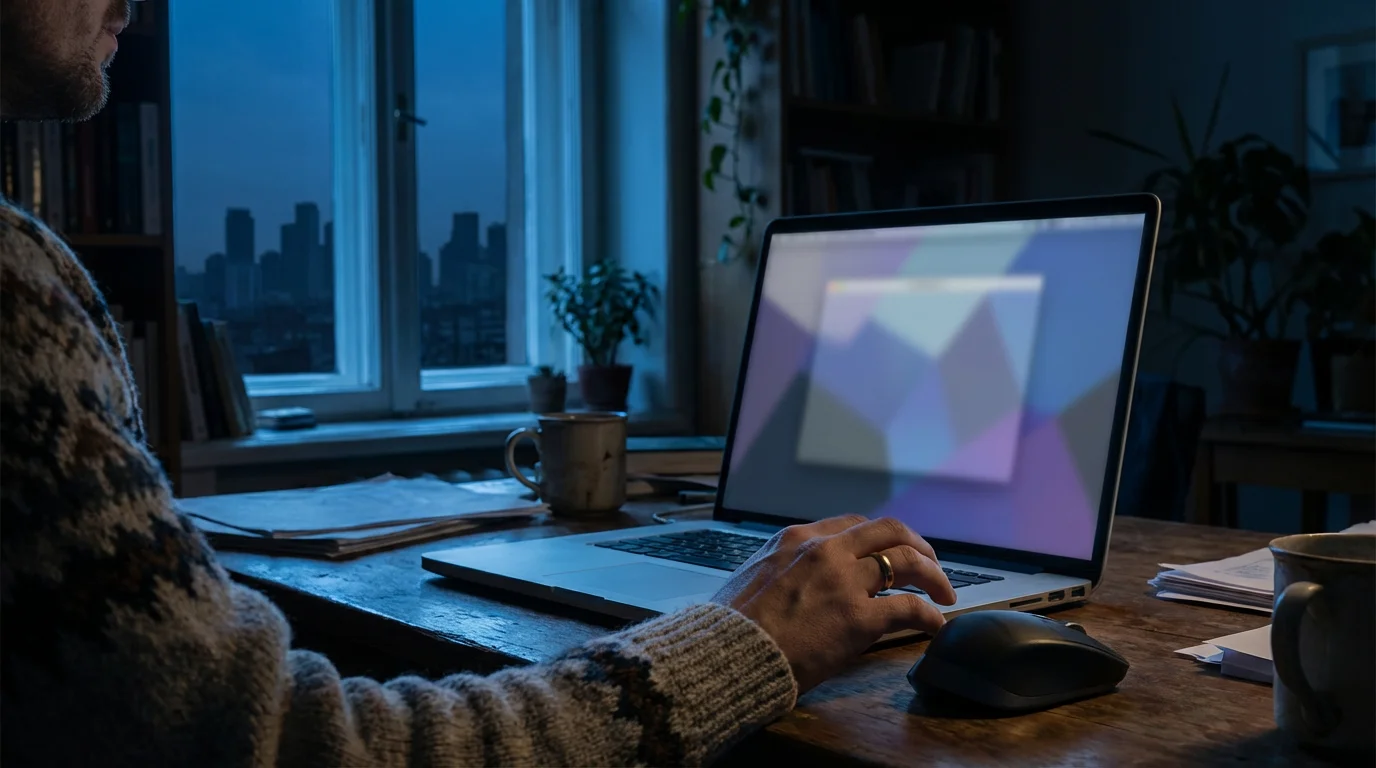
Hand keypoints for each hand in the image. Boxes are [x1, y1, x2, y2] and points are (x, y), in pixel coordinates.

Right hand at [712, 515, 956, 693]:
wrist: (727, 654)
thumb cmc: (731, 625)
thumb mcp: (753, 575)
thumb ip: (782, 568)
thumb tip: (793, 580)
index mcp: (797, 538)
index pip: (854, 525)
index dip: (881, 538)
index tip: (892, 552)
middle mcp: (825, 550)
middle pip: (890, 531)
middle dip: (918, 545)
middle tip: (931, 564)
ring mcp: (844, 582)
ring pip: (906, 562)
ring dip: (933, 575)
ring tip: (944, 593)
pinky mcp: (858, 618)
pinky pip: (909, 608)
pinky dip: (929, 615)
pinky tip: (935, 625)